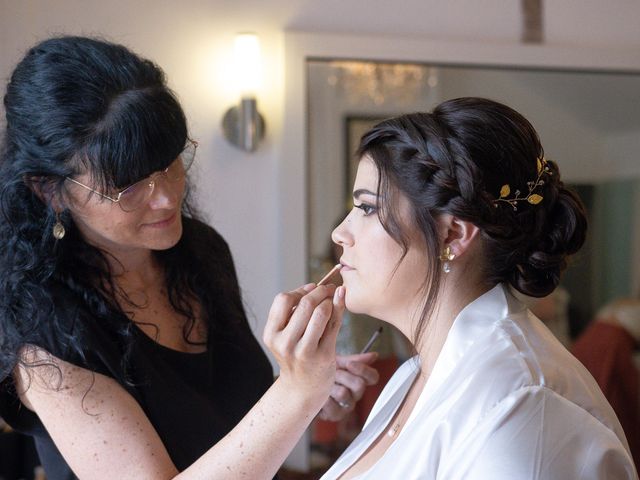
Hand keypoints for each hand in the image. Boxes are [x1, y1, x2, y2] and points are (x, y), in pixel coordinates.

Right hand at [263, 283, 344, 405]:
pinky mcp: (324, 356)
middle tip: (328, 288)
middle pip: (304, 304)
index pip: (283, 300)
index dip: (299, 290)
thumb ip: (293, 314)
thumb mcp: (285, 337)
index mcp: (271, 335)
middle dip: (319, 291)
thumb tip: (313, 286)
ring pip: (320, 313)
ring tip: (333, 298)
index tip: (312, 288)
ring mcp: (304, 351)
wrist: (302, 389)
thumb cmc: (296, 357)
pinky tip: (341, 300)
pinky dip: (339, 308)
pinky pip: (334, 324)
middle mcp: (285, 343)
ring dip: (330, 300)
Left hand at [317, 352, 379, 420]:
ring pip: (343, 394)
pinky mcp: (335, 416)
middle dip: (342, 375)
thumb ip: (354, 360)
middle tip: (330, 372)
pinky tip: (317, 393)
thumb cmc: (321, 372)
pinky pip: (331, 405)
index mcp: (359, 380)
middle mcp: (355, 395)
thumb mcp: (336, 362)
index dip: (364, 370)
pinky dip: (322, 397)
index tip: (349, 364)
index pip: (373, 377)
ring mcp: (346, 407)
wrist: (304, 382)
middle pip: (359, 385)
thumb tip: (374, 355)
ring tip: (322, 382)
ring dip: (330, 385)